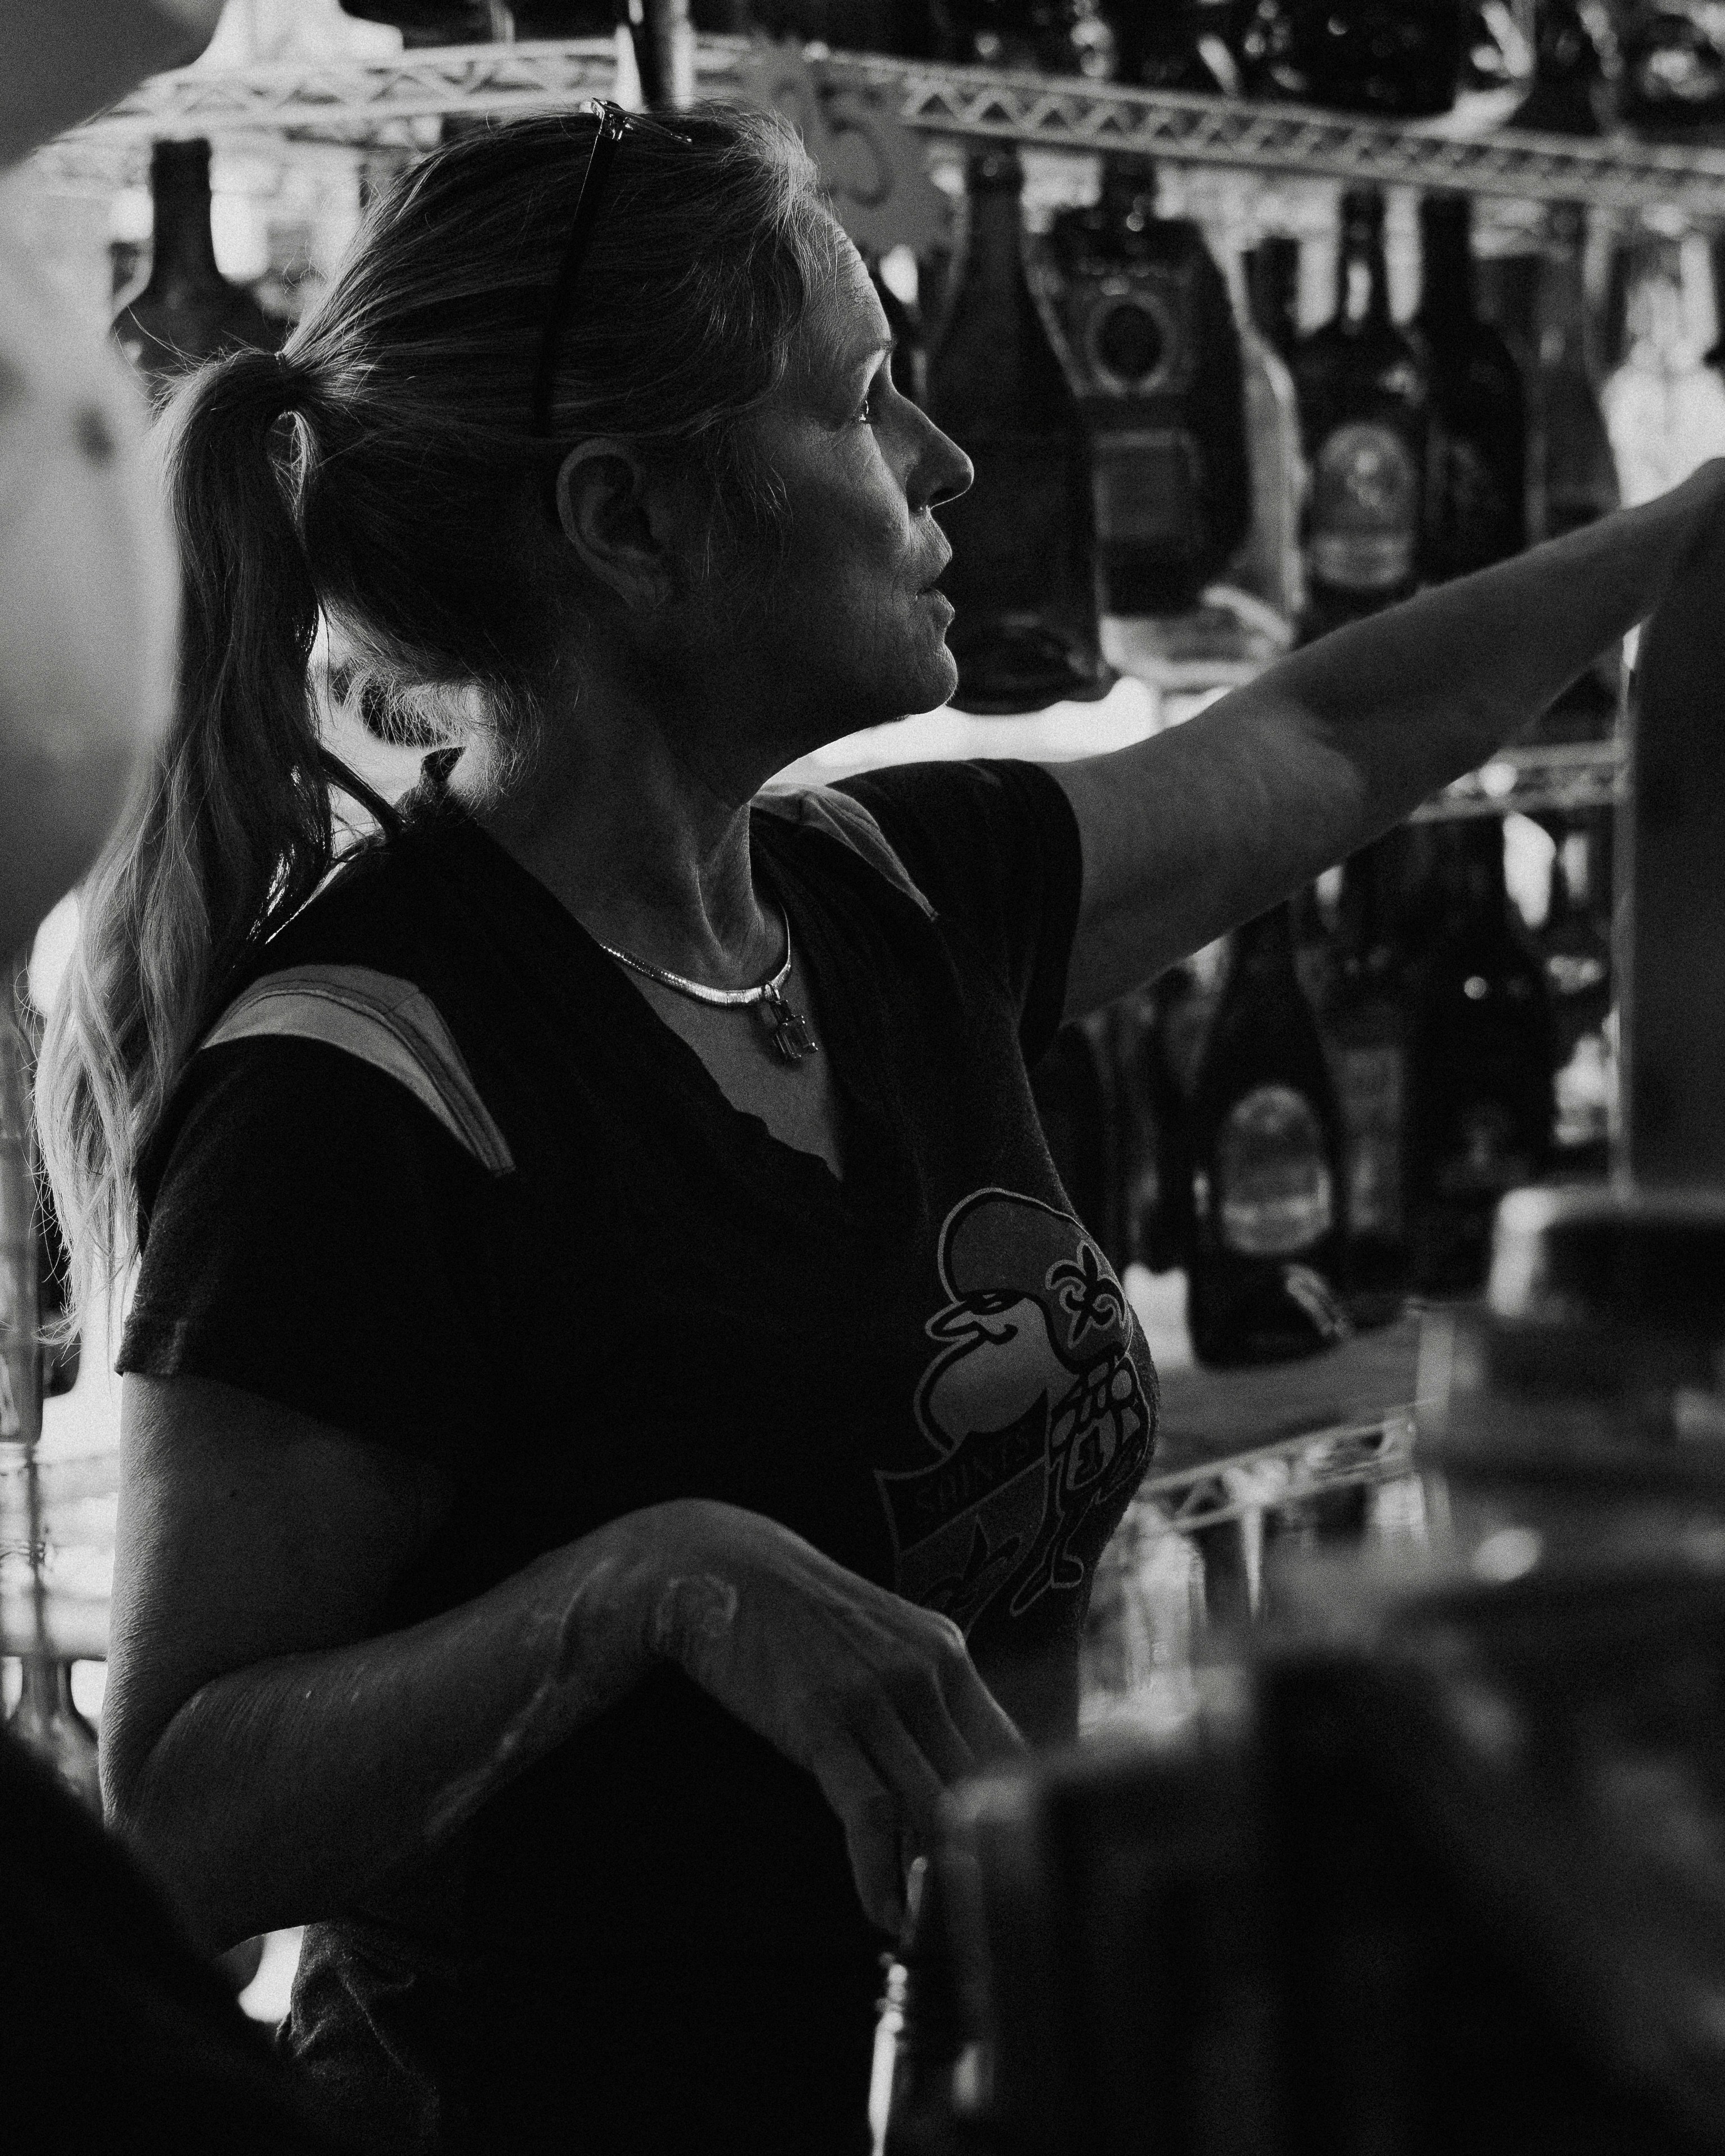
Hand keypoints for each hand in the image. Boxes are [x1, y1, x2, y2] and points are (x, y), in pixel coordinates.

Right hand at [636, 1498, 1024, 1932]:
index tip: (1015, 1873)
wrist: (724, 1568)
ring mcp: (874, 1695)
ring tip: (940, 1935)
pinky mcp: (822, 1721)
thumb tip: (961, 1771)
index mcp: (947, 1654)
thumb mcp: (884, 1639)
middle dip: (984, 1860)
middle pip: (978, 1786)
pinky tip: (883, 1914)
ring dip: (937, 1880)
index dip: (1017, 1820)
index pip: (1010, 1751)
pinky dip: (879, 1874)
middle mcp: (923, 1672)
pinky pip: (868, 1812)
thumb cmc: (803, 1617)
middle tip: (984, 1923)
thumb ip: (928, 1695)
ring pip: (931, 1805)